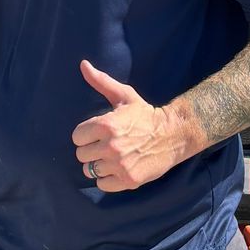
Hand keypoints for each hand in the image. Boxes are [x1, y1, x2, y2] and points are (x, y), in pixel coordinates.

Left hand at [71, 61, 189, 192]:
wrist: (172, 134)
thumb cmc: (144, 114)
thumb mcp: (123, 95)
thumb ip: (101, 82)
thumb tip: (83, 65)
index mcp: (106, 125)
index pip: (77, 137)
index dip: (85, 135)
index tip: (96, 134)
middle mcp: (111, 146)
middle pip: (81, 155)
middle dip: (90, 150)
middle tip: (104, 145)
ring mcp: (119, 165)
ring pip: (90, 171)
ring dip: (98, 165)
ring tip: (111, 157)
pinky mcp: (127, 180)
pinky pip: (102, 184)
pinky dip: (107, 179)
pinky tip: (117, 168)